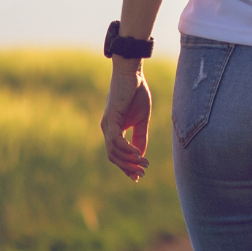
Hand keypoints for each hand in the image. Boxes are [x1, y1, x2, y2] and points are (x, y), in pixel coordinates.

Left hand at [102, 60, 151, 180]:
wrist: (132, 74)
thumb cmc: (137, 93)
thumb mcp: (142, 120)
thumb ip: (140, 137)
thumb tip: (140, 155)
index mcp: (114, 130)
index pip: (117, 154)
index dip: (127, 167)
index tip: (139, 176)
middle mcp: (107, 130)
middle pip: (113, 157)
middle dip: (127, 168)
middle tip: (142, 174)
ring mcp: (107, 125)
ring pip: (113, 151)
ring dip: (128, 161)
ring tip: (143, 164)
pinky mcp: (111, 119)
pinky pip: (116, 141)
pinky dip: (126, 150)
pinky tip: (138, 154)